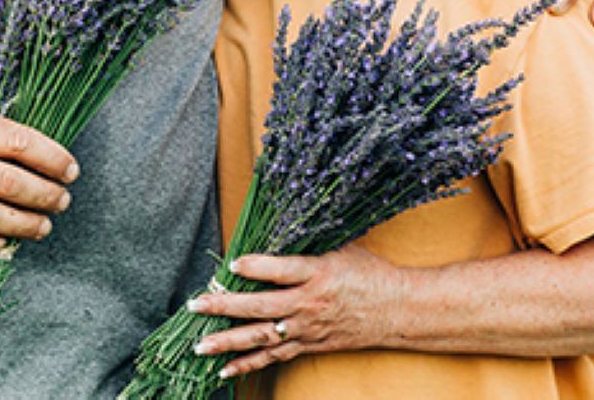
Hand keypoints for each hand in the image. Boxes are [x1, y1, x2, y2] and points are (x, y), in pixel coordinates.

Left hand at [187, 245, 402, 379]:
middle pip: (261, 306)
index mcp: (318, 273)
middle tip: (196, 304)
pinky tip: (224, 369)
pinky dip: (248, 364)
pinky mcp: (308, 345)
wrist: (397, 310)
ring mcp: (307, 329)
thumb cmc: (369, 272)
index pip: (281, 270)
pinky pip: (274, 357)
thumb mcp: (342, 246)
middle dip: (225, 306)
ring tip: (200, 344)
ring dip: (228, 341)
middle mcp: (309, 304)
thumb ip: (308, 241)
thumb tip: (277, 224)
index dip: (255, 267)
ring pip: (262, 337)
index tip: (231, 263)